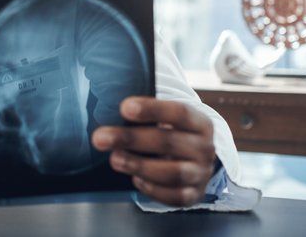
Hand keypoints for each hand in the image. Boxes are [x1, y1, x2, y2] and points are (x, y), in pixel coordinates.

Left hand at [91, 97, 215, 206]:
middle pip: (169, 142)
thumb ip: (144, 114)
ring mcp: (201, 173)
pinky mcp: (194, 195)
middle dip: (131, 139)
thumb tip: (109, 110)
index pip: (179, 113)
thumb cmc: (169, 132)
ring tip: (114, 159)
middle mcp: (204, 148)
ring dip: (139, 165)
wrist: (191, 158)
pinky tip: (135, 179)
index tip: (124, 108)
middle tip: (101, 137)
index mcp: (199, 123)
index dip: (152, 110)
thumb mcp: (164, 118)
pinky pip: (174, 197)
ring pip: (173, 173)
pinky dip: (153, 189)